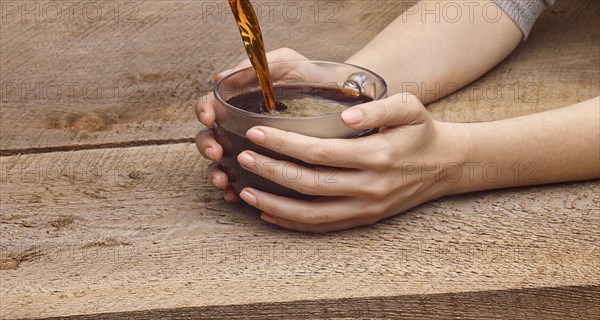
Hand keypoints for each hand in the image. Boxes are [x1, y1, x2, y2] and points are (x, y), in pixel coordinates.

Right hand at [195, 48, 308, 200]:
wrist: (342, 94)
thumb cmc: (311, 76)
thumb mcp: (285, 63)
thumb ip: (257, 68)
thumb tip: (220, 77)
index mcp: (239, 101)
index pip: (212, 105)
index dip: (204, 110)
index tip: (209, 118)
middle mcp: (239, 126)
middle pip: (210, 136)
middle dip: (207, 146)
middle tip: (216, 152)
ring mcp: (249, 148)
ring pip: (221, 163)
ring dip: (216, 172)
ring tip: (223, 180)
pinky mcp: (264, 168)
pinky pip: (242, 182)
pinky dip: (233, 190)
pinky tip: (234, 194)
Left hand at [236, 93, 471, 232]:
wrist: (446, 165)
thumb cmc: (421, 132)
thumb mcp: (410, 108)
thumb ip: (378, 108)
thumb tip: (345, 117)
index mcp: (377, 156)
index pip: (319, 152)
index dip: (284, 144)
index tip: (256, 133)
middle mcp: (369, 187)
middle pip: (309, 184)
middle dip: (271, 172)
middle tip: (243, 158)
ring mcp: (366, 208)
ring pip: (311, 214)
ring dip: (274, 204)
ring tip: (244, 191)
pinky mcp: (364, 220)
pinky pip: (323, 227)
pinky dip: (293, 224)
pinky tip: (269, 213)